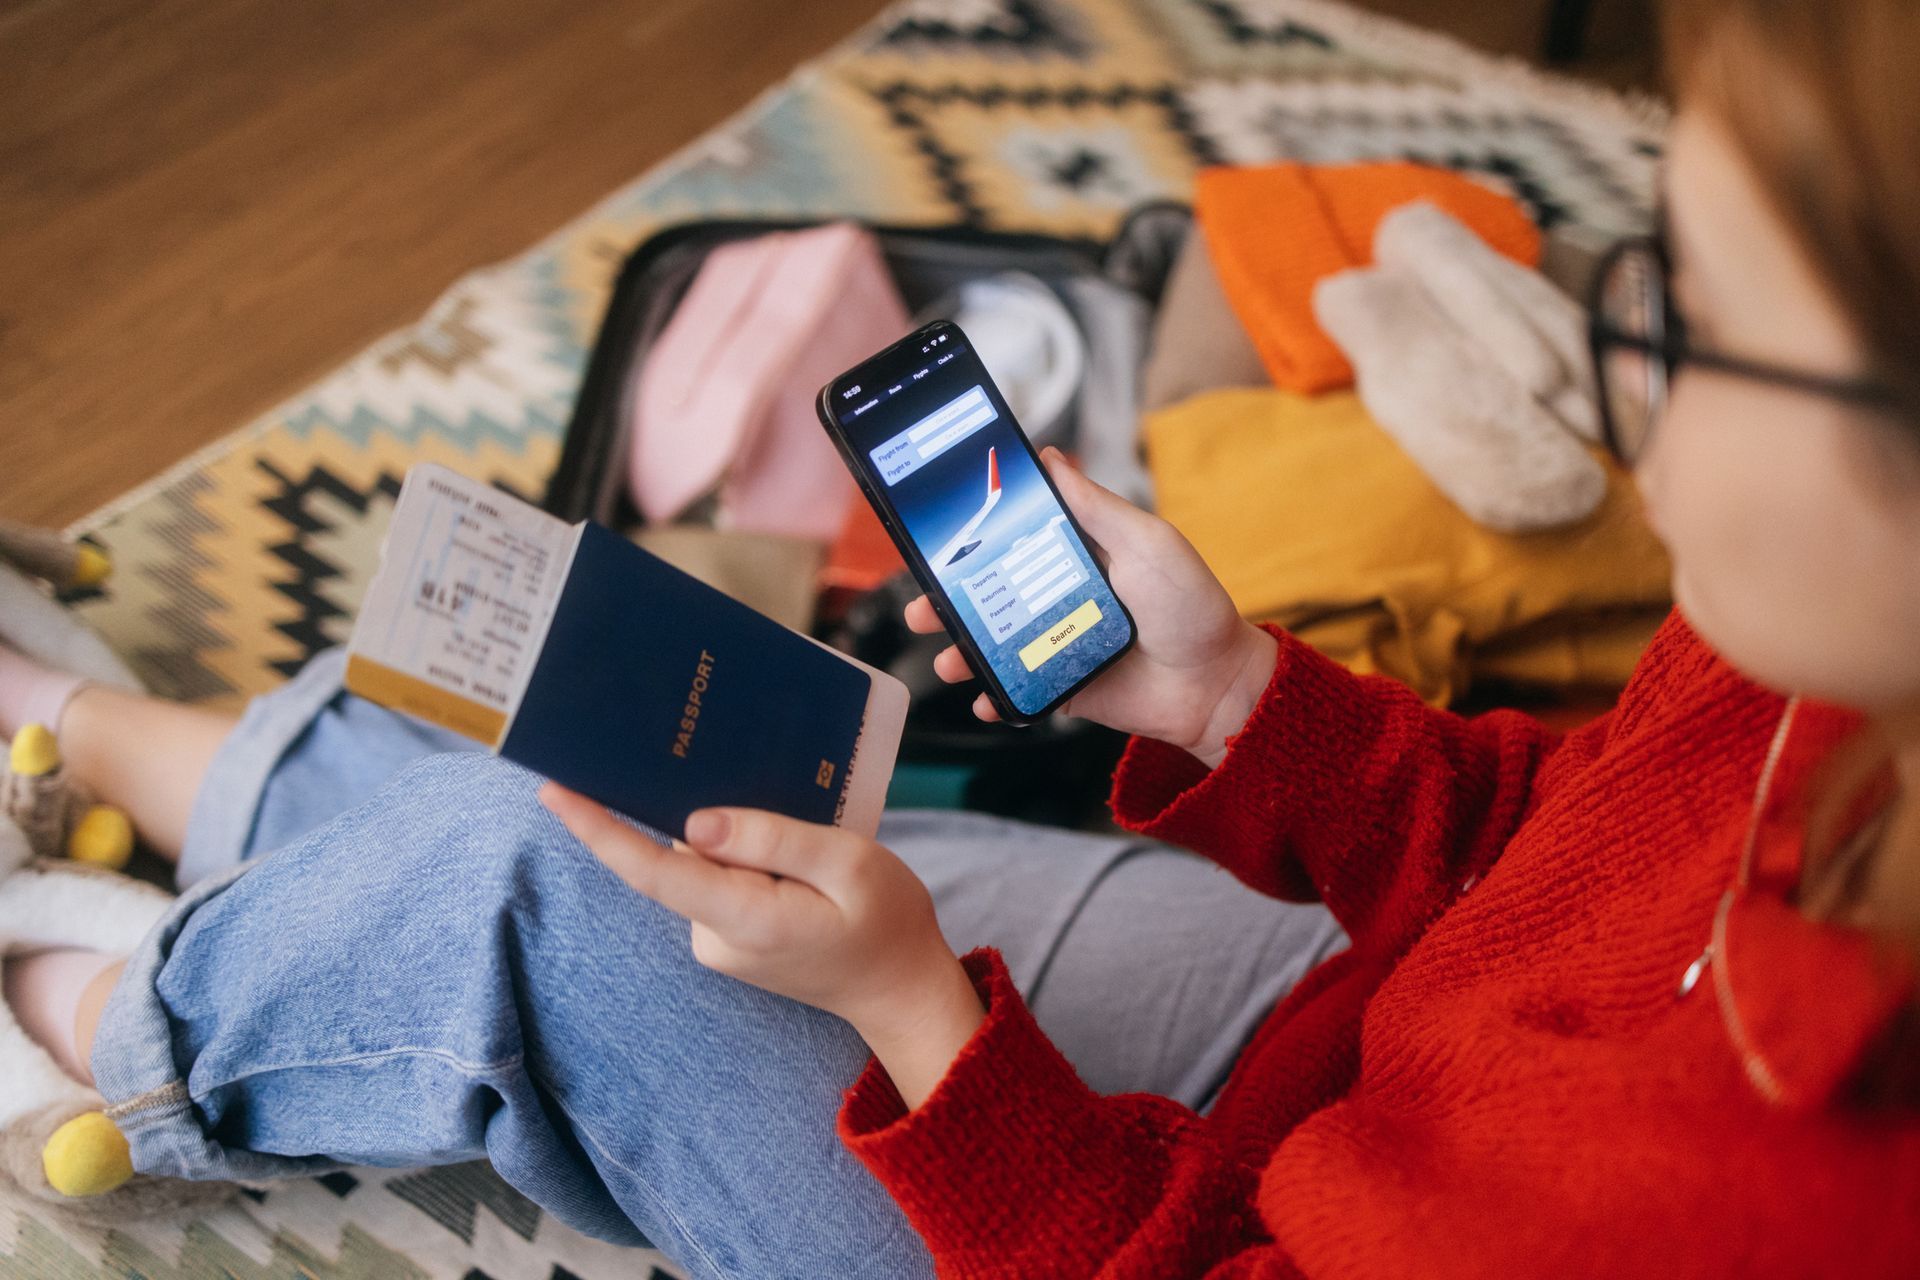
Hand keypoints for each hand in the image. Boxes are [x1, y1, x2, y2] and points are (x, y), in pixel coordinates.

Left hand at [538, 785, 984, 1107]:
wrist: (901, 990)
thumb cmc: (887, 923)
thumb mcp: (850, 864)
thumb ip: (773, 837)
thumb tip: (694, 821)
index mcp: (744, 918)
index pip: (653, 870)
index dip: (599, 830)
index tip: (554, 790)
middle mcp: (714, 936)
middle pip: (680, 853)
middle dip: (699, 806)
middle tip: (749, 770)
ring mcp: (717, 943)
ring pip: (703, 862)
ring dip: (734, 834)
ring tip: (802, 826)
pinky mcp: (727, 939)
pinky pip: (718, 879)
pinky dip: (743, 854)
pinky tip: (792, 850)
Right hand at [905, 445, 1278, 768]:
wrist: (1218, 685)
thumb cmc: (1190, 605)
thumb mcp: (1146, 542)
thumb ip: (1095, 506)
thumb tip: (1049, 457)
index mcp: (1074, 555)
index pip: (1010, 539)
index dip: (969, 537)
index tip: (932, 535)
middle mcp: (1059, 597)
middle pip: (987, 595)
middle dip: (945, 601)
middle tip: (921, 607)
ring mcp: (1057, 644)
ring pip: (992, 645)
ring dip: (960, 652)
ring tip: (947, 659)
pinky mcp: (1062, 688)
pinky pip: (1016, 692)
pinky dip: (994, 697)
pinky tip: (985, 699)